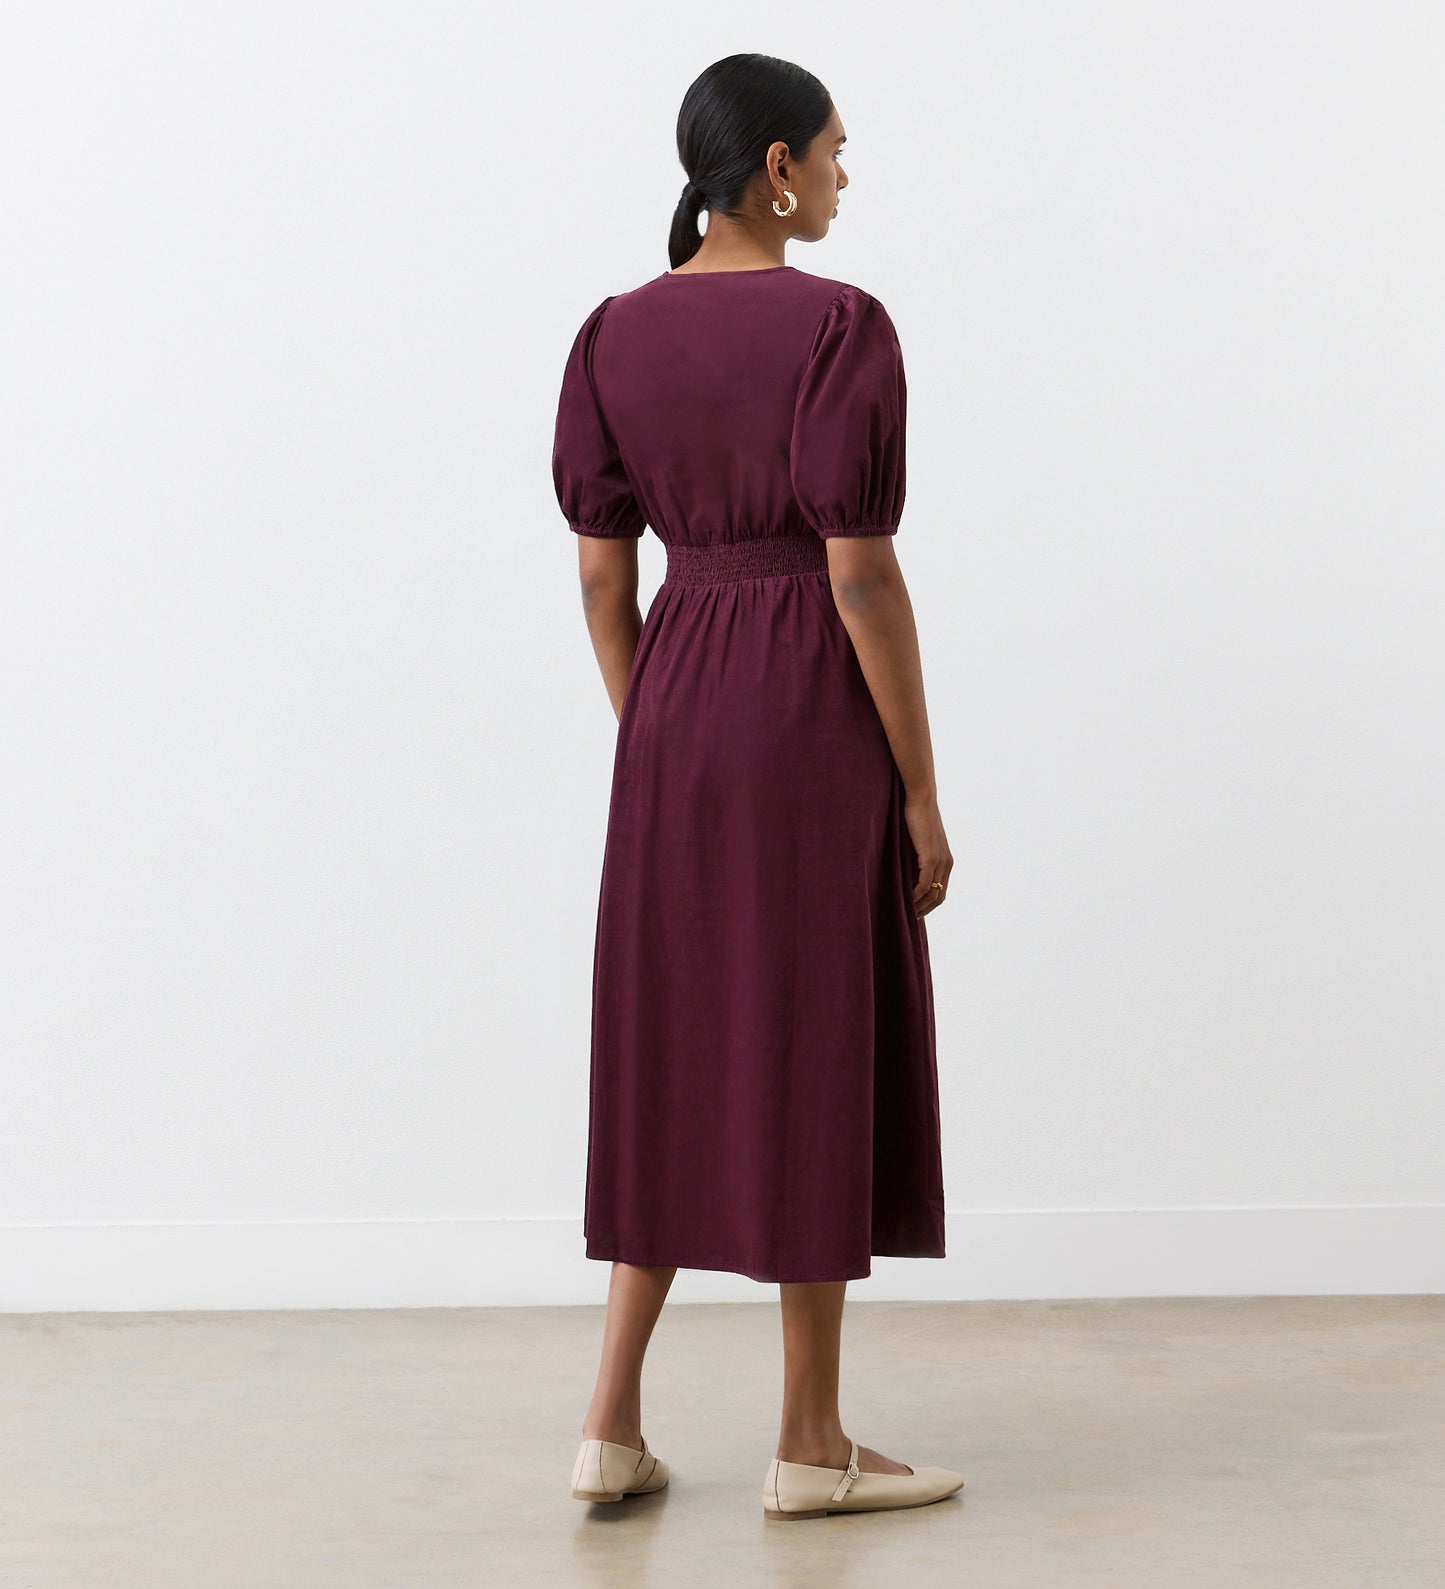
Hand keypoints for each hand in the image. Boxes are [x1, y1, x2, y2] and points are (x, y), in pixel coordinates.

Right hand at [904, 792, 952, 917]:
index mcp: (946, 861)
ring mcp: (940, 860)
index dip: (929, 905)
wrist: (921, 799)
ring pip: (932, 893)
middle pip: (939, 897)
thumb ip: (916, 857)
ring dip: (919, 906)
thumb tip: (905, 870)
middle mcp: (946, 863)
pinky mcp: (930, 856)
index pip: (941, 891)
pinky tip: (906, 899)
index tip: (915, 912)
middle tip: (909, 918)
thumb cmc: (916, 817)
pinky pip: (924, 884)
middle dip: (925, 910)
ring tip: (905, 912)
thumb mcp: (918, 842)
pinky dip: (916, 895)